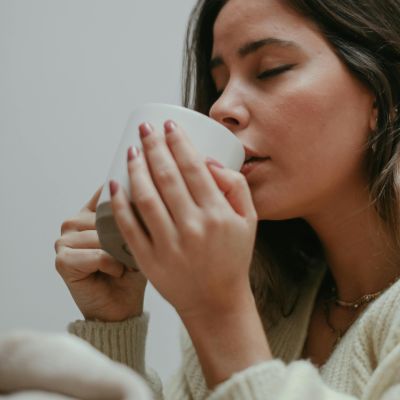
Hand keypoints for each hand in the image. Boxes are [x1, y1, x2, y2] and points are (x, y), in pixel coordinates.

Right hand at [55, 186, 146, 321]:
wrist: (122, 307)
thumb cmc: (131, 272)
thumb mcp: (139, 238)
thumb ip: (135, 214)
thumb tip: (141, 193)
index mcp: (90, 213)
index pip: (107, 191)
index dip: (126, 196)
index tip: (142, 201)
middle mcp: (74, 222)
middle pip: (106, 215)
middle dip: (126, 234)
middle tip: (133, 251)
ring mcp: (64, 241)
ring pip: (102, 235)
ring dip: (120, 252)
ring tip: (124, 264)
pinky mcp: (62, 260)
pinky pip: (98, 255)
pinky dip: (112, 265)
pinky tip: (115, 272)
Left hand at [109, 121, 257, 320]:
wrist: (216, 302)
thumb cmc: (232, 258)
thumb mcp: (249, 220)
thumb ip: (236, 186)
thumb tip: (208, 162)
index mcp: (218, 214)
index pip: (193, 168)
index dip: (178, 141)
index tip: (168, 125)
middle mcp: (193, 228)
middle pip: (167, 177)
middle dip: (154, 146)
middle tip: (145, 129)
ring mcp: (169, 245)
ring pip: (146, 197)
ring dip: (136, 168)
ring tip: (132, 150)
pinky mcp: (150, 260)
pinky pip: (130, 227)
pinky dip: (119, 203)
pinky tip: (115, 183)